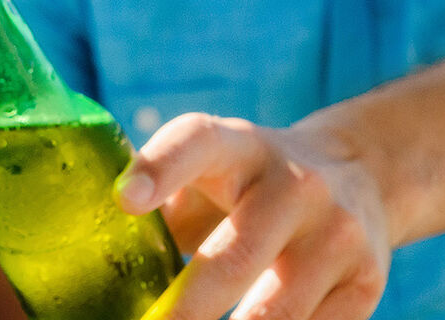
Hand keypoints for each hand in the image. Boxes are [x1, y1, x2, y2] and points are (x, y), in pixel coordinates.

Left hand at [117, 113, 389, 319]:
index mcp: (238, 147)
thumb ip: (157, 198)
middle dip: (185, 311)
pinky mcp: (367, 281)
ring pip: (276, 312)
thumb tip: (77, 242)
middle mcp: (295, 185)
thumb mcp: (208, 170)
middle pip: (235, 257)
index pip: (197, 142)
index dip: (162, 167)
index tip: (125, 200)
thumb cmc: (246, 184)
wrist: (362, 173)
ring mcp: (338, 234)